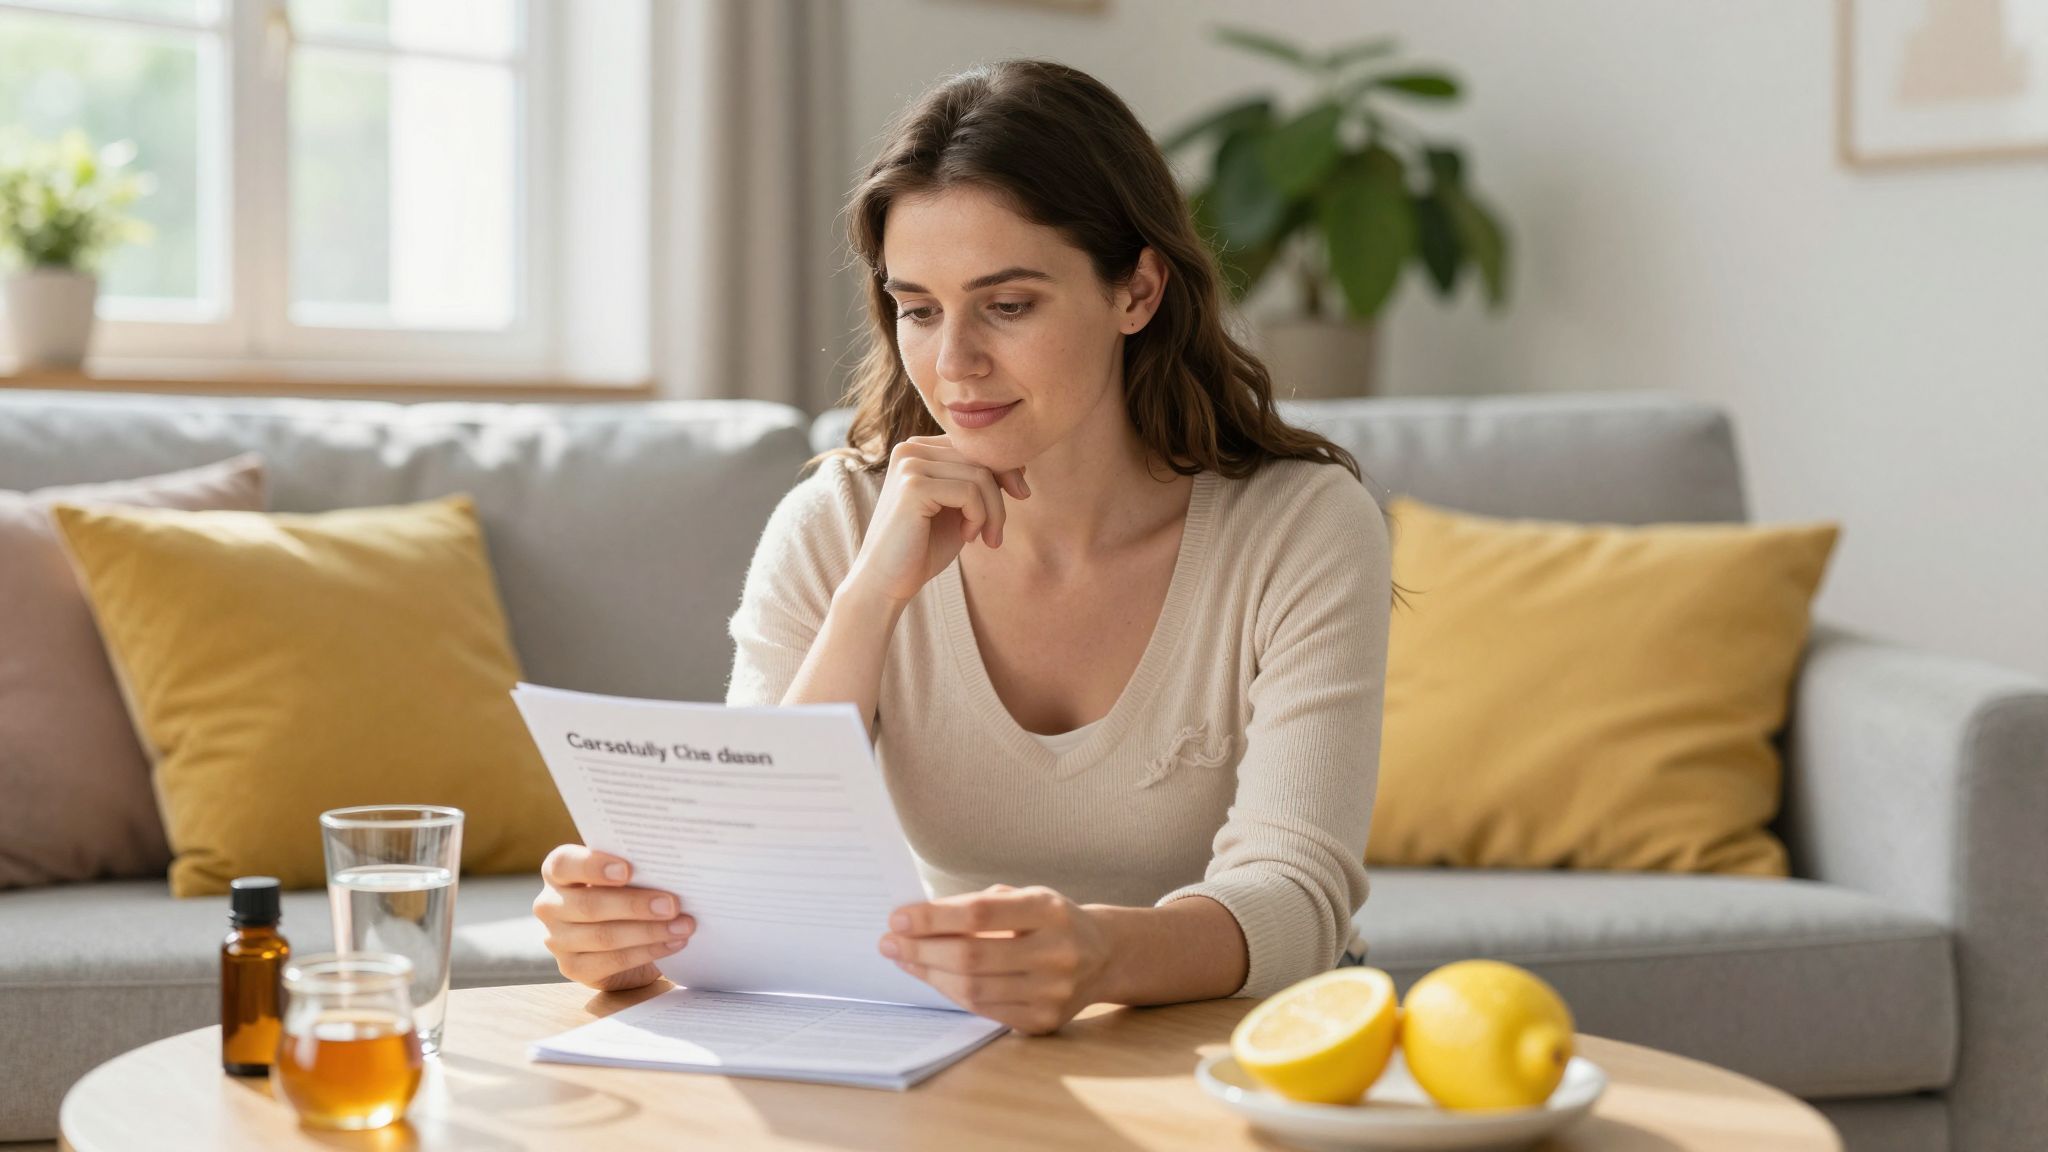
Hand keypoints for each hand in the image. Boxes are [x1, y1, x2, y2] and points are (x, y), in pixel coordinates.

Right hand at [532, 845, 695, 992]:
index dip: (594, 866)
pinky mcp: (572, 968)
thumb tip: (670, 870)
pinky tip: (672, 944)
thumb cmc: (624, 890)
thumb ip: (635, 868)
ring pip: (603, 937)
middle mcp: (549, 905)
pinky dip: (647, 952)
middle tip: (673, 904)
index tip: (628, 870)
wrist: (622, 934)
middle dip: (635, 905)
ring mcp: (557, 939)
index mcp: (557, 871)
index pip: (564, 864)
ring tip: (683, 926)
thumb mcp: (625, 875)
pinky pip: (611, 961)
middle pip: (589, 905)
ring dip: (649, 932)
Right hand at [842, 435, 1029, 607]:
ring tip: (983, 538)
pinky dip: (979, 518)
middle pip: (981, 458)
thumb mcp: (959, 508)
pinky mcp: (913, 486)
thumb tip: (1019, 462)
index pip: (976, 445)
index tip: (1019, 497)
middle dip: (1001, 496)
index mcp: (918, 449)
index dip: (1005, 470)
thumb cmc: (923, 547)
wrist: (886, 582)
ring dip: (993, 512)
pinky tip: (967, 537)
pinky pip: (970, 493)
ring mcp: (909, 465)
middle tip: (996, 533)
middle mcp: (910, 449)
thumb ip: (980, 481)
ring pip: (980, 476)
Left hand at [880, 884, 1110, 1034]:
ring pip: (973, 989)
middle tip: (889, 942)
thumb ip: (977, 905)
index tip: (898, 918)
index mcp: (1049, 911)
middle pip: (972, 956)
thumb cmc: (1050, 920)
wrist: (1103, 956)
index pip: (980, 914)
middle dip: (921, 949)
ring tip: (904, 959)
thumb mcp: (1025, 897)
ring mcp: (1053, 993)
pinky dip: (952, 993)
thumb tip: (916, 921)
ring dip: (929, 974)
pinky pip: (984, 1010)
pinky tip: (933, 977)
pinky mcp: (1043, 1021)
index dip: (934, 918)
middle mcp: (1057, 953)